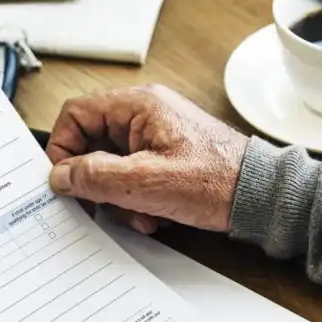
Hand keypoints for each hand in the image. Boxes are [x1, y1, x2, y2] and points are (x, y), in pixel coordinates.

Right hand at [46, 85, 248, 232]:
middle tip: (105, 206)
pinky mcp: (166, 156)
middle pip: (92, 144)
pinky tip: (154, 215)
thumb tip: (60, 176)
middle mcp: (144, 114)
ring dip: (118, 197)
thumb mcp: (146, 183)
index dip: (62, 149)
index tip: (65, 181)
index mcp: (137, 106)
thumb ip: (96, 176)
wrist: (261, 196)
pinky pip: (132, 176)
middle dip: (97, 182)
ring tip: (141, 215)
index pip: (76, 114)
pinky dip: (136, 199)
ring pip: (111, 165)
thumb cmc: (218, 181)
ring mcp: (156, 135)